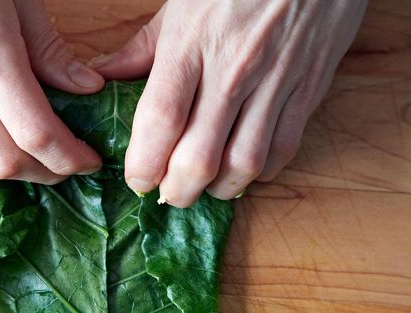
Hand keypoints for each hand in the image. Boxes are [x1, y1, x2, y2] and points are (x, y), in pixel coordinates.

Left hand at [93, 0, 366, 206]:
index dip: (143, 164)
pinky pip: (283, 149)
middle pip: (198, 157)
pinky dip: (260, 172)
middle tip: (169, 194)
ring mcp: (275, 81)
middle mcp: (232, 69)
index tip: (136, 179)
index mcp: (190, 45)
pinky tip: (244, 168)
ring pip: (243, 164)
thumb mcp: (180, 4)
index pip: (159, 120)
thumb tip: (102, 78)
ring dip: (219, 189)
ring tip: (206, 187)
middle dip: (177, 191)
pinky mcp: (309, 88)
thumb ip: (141, 49)